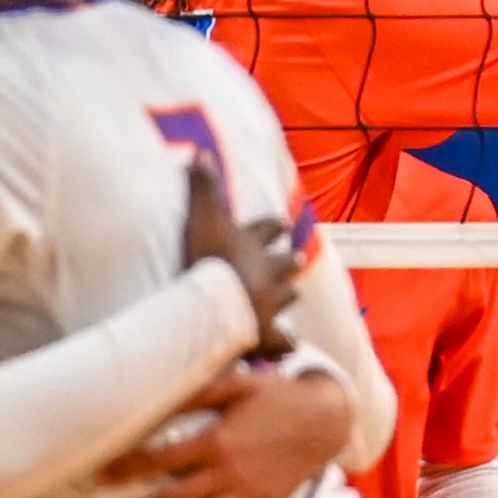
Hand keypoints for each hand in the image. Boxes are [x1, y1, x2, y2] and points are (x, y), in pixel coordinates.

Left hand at [100, 366, 352, 497]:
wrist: (326, 416)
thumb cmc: (278, 395)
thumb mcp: (237, 383)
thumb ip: (197, 394)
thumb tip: (158, 404)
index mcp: (215, 442)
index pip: (158, 460)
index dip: (125, 470)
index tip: (99, 477)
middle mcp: (226, 474)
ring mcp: (245, 496)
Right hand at [181, 161, 294, 359]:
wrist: (219, 306)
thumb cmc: (208, 260)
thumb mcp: (203, 217)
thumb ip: (202, 185)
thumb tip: (200, 150)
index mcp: (253, 245)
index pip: (265, 230)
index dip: (272, 226)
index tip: (282, 222)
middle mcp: (268, 272)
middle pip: (283, 264)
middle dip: (288, 262)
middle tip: (297, 259)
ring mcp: (270, 304)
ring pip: (287, 298)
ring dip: (288, 297)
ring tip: (293, 297)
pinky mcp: (268, 335)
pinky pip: (283, 341)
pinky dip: (286, 344)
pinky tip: (291, 348)